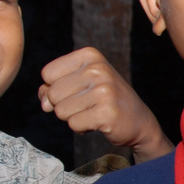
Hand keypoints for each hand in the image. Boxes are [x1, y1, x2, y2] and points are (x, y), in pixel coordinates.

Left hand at [41, 48, 169, 161]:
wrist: (138, 121)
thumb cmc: (104, 100)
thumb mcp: (79, 84)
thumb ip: (53, 88)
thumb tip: (44, 104)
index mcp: (90, 55)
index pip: (48, 73)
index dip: (55, 87)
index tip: (77, 90)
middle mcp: (97, 69)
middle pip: (52, 93)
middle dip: (64, 105)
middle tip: (87, 104)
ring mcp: (104, 90)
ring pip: (61, 111)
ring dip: (73, 117)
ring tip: (93, 112)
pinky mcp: (107, 112)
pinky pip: (74, 124)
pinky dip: (82, 128)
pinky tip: (98, 122)